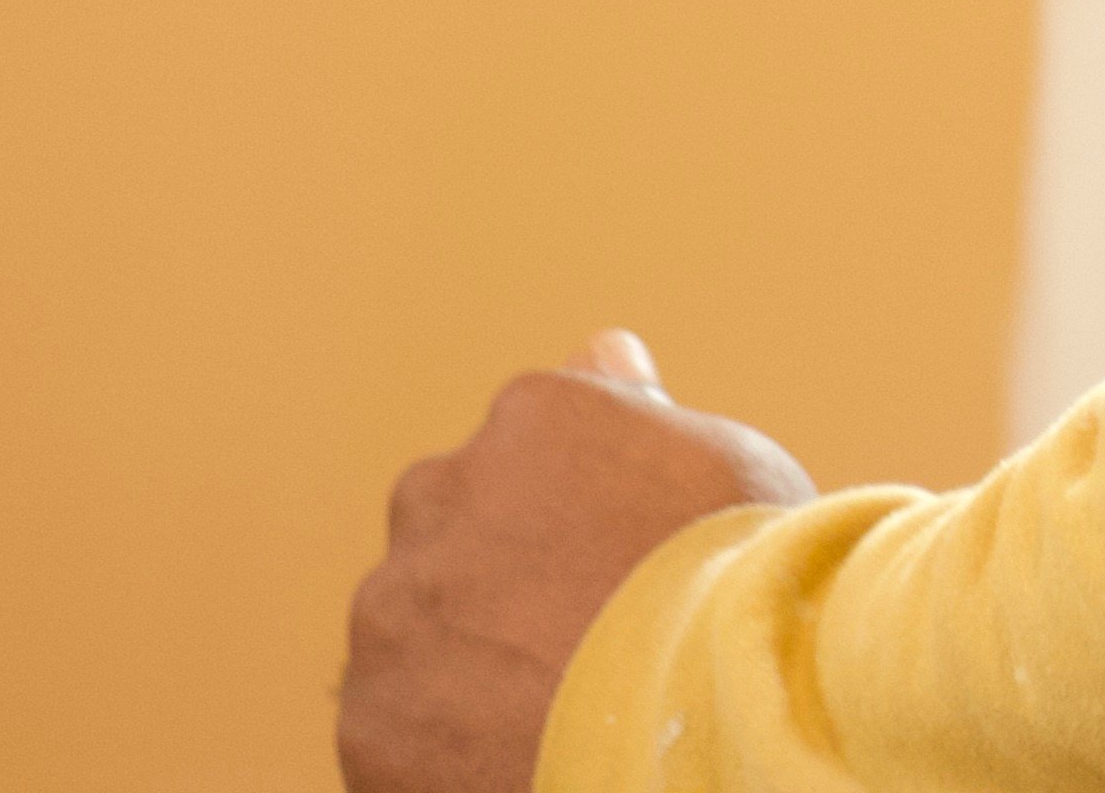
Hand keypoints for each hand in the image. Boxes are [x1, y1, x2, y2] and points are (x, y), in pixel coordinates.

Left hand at [341, 330, 814, 792]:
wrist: (700, 720)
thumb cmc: (736, 583)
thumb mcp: (725, 462)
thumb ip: (639, 410)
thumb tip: (601, 352)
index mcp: (534, 418)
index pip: (526, 451)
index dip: (574, 517)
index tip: (611, 564)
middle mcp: (441, 495)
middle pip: (453, 531)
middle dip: (495, 576)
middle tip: (574, 636)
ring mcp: (395, 610)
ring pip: (413, 630)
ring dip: (460, 659)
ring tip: (549, 707)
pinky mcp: (368, 719)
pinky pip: (394, 727)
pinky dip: (439, 743)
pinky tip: (514, 753)